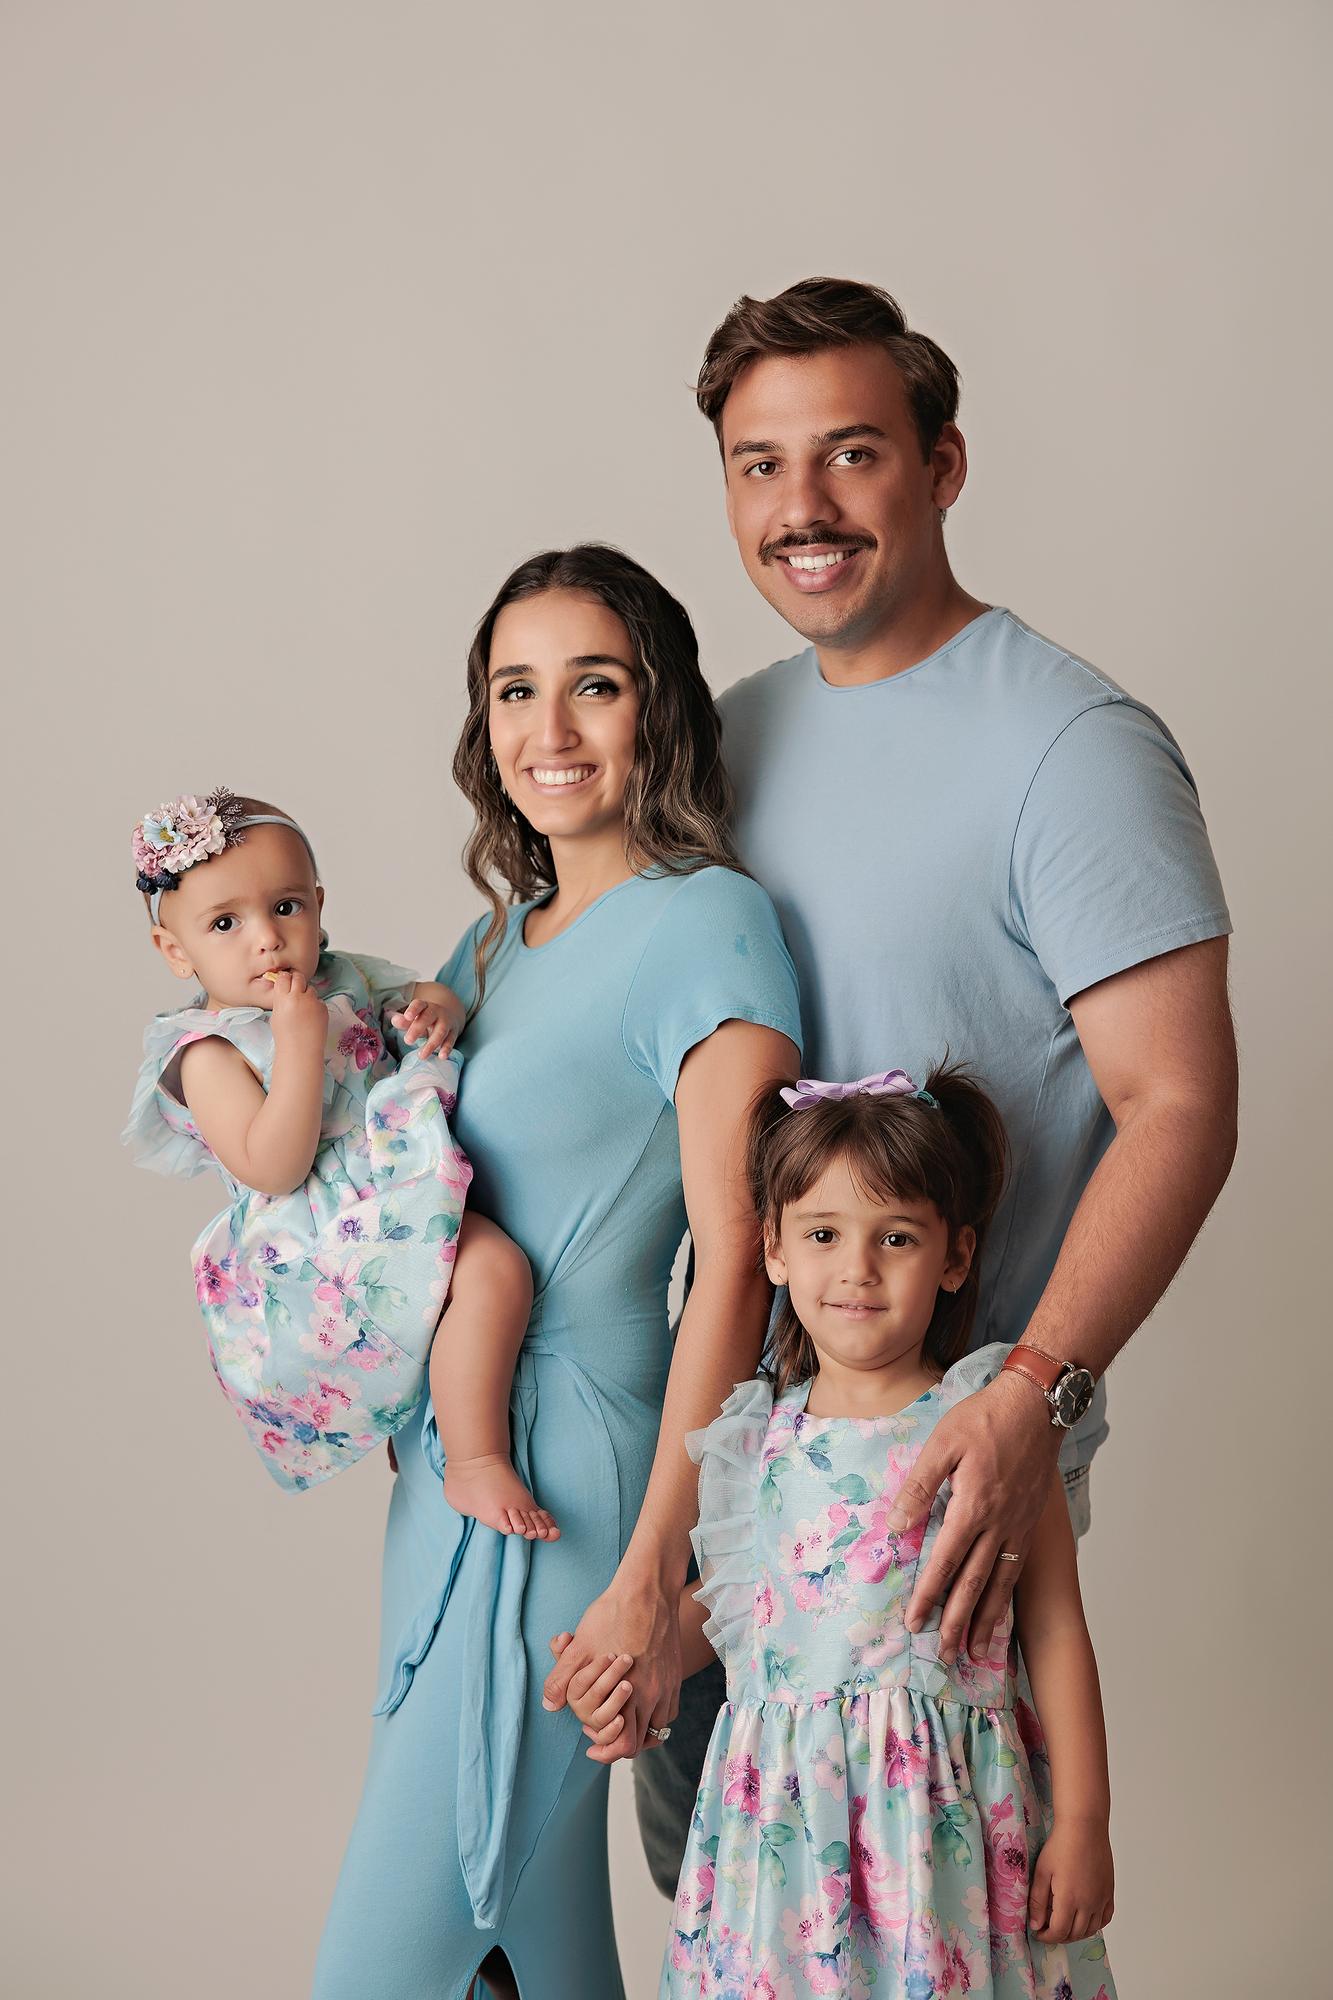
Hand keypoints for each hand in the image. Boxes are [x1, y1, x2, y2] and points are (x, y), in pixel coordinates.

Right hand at [265, 969, 327, 1048]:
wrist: (301, 1050)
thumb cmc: (285, 1036)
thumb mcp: (276, 1016)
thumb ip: (280, 1001)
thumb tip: (284, 989)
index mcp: (283, 999)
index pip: (284, 977)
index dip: (285, 978)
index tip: (286, 981)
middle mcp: (298, 997)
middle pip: (299, 977)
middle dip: (297, 981)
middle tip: (296, 988)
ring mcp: (312, 1002)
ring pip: (311, 989)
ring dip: (307, 994)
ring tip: (304, 1009)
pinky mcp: (323, 1008)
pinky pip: (319, 1001)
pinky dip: (316, 1006)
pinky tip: (312, 1018)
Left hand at [391, 993, 460, 1058]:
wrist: (450, 1015)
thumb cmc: (426, 1019)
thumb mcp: (415, 1018)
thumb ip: (404, 1021)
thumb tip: (394, 1020)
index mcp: (424, 1006)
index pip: (418, 1005)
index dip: (413, 1010)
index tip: (407, 1016)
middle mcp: (437, 1012)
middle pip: (428, 1018)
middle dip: (418, 1029)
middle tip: (407, 1041)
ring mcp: (446, 1022)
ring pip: (440, 1031)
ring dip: (431, 1044)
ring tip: (421, 1056)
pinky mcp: (453, 1033)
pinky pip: (450, 1040)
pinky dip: (446, 1049)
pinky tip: (442, 1056)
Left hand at [541, 1574, 680, 1763]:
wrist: (648, 1588)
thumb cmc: (613, 1614)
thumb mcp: (580, 1647)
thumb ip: (563, 1679)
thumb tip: (549, 1705)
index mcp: (629, 1694)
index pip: (624, 1744)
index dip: (607, 1751)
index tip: (593, 1748)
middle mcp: (653, 1695)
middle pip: (642, 1741)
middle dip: (620, 1743)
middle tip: (603, 1737)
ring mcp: (668, 1685)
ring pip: (657, 1727)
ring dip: (640, 1729)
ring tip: (621, 1722)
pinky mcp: (676, 1674)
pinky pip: (669, 1710)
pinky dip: (655, 1714)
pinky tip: (641, 1704)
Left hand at [884, 1371, 1059, 1663]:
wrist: (1036, 1405)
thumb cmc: (985, 1418)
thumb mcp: (942, 1443)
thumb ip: (920, 1486)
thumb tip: (897, 1524)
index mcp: (973, 1507)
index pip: (945, 1562)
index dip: (928, 1595)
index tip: (915, 1623)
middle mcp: (998, 1525)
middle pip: (974, 1584)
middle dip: (956, 1621)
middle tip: (944, 1653)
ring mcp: (1018, 1526)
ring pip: (999, 1583)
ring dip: (984, 1619)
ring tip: (972, 1649)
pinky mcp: (1029, 1522)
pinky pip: (1016, 1569)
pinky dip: (1006, 1596)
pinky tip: (998, 1609)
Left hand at [1028, 1817, 1114, 1943]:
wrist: (1084, 1827)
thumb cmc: (1060, 1845)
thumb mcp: (1042, 1872)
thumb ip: (1037, 1901)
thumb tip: (1036, 1925)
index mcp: (1069, 1899)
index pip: (1059, 1932)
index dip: (1047, 1936)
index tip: (1038, 1932)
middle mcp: (1088, 1903)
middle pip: (1075, 1934)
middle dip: (1059, 1936)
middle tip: (1048, 1929)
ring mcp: (1101, 1899)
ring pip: (1091, 1929)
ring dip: (1076, 1933)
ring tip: (1064, 1925)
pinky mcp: (1109, 1892)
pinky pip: (1105, 1918)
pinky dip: (1095, 1925)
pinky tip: (1085, 1919)